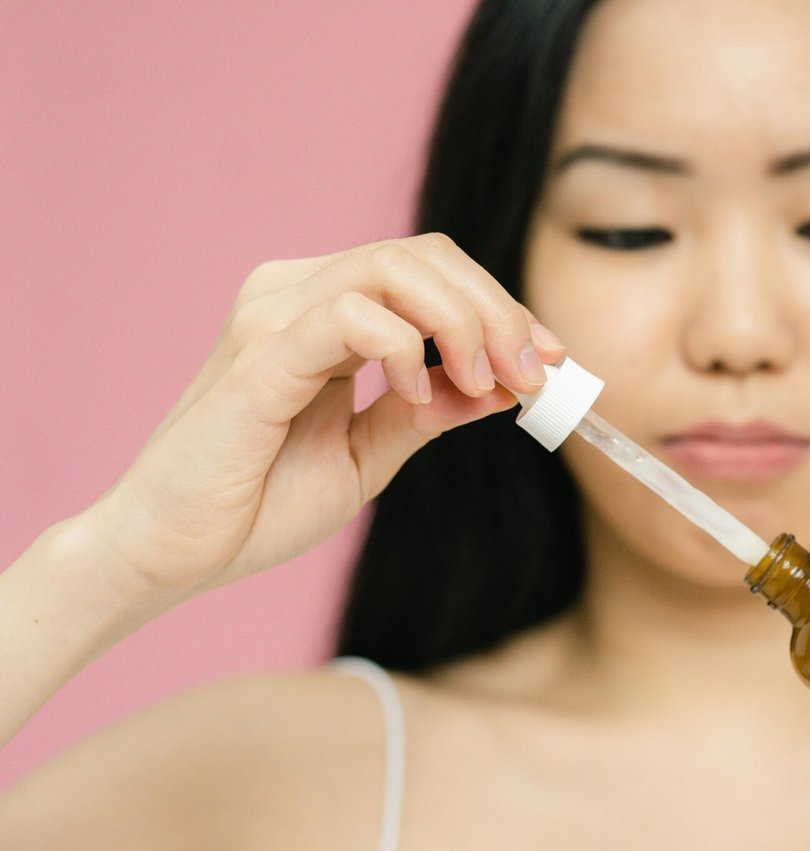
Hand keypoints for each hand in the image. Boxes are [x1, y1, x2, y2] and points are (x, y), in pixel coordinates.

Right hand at [89, 232, 564, 608]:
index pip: (431, 270)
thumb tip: (506, 387)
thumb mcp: (370, 454)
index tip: (552, 362)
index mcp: (323, 312)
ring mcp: (271, 317)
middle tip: (536, 375)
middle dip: (499, 311)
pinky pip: (348, 315)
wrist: (175, 553)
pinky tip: (421, 393)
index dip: (502, 306)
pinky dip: (404, 347)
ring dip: (463, 322)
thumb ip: (430, 413)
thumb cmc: (257, 503)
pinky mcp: (258, 356)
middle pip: (425, 255)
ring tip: (490, 383)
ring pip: (393, 267)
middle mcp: (293, 296)